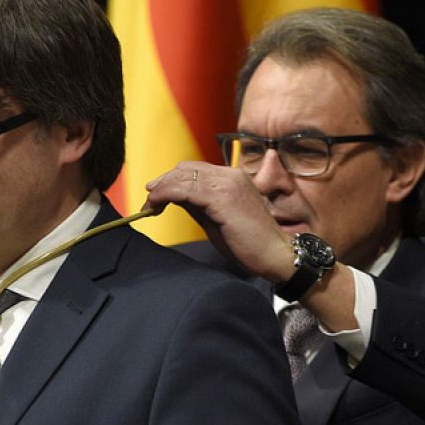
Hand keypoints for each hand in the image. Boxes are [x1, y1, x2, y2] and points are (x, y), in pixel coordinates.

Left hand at [143, 162, 295, 282]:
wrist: (274, 255)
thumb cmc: (249, 243)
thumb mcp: (217, 218)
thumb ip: (198, 204)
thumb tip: (173, 197)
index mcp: (232, 178)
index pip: (194, 169)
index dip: (171, 180)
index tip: (156, 195)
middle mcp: (231, 175)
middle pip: (186, 169)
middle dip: (163, 182)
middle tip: (149, 200)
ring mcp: (228, 184)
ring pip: (184, 176)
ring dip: (162, 188)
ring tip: (150, 204)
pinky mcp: (223, 198)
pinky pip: (186, 189)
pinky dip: (166, 194)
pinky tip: (156, 204)